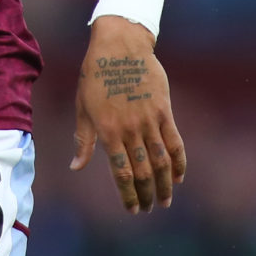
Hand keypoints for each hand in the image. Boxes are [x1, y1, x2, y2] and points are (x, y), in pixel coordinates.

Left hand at [70, 17, 186, 213]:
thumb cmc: (96, 75)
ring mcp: (149, 120)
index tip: (133, 209)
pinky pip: (175, 141)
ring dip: (165, 184)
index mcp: (108, 131)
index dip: (128, 195)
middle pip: (142, 172)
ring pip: (161, 161)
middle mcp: (130, 129)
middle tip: (149, 208)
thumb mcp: (83, 107)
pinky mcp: (164, 110)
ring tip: (166, 200)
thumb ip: (83, 140)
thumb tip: (76, 167)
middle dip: (146, 194)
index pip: (121, 173)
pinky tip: (179, 175)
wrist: (120, 45)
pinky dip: (179, 161)